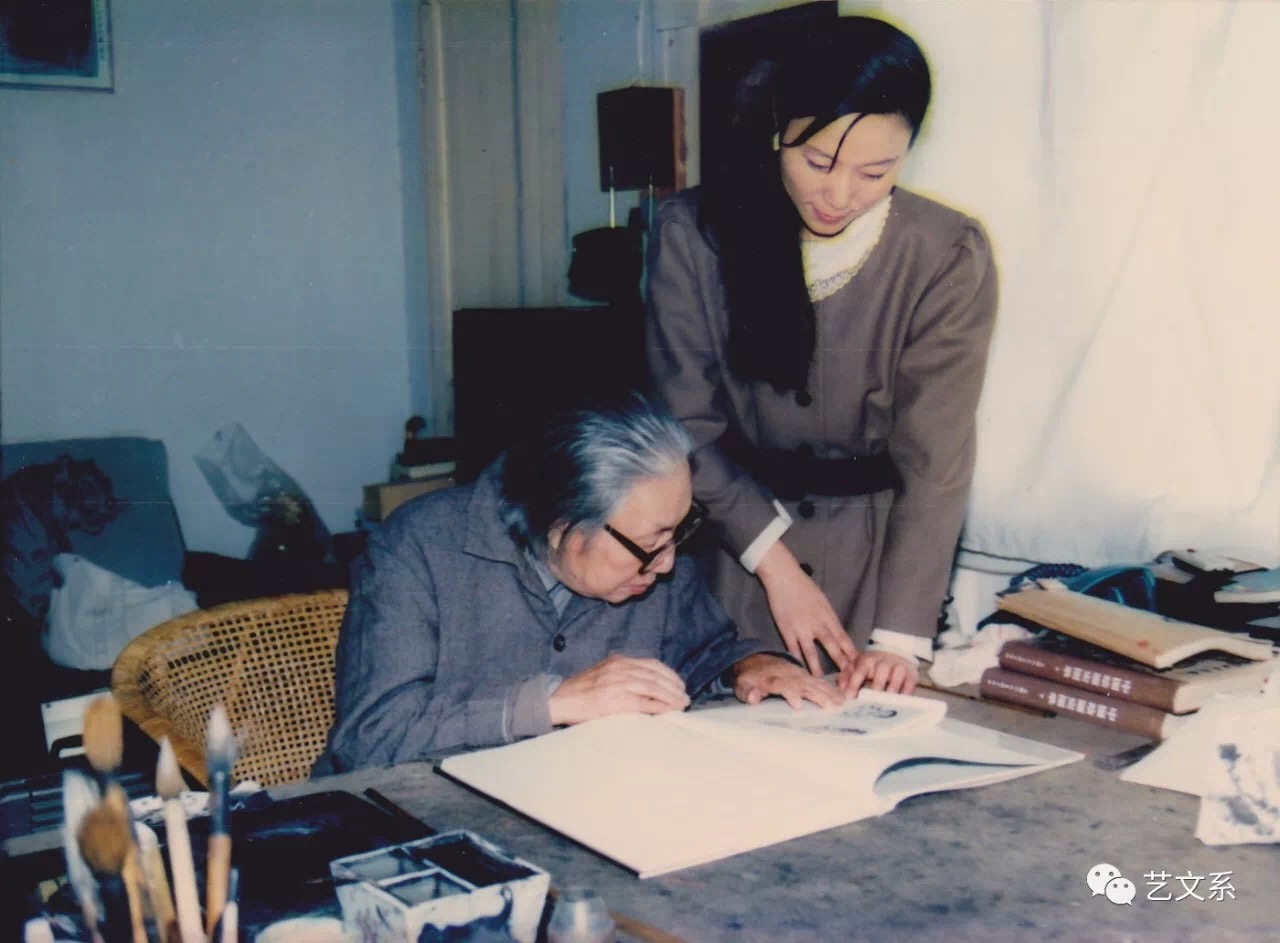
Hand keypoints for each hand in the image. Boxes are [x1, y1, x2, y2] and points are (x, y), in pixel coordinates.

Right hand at [549, 655, 689, 725]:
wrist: (559, 700)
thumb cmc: (581, 692)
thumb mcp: (603, 674)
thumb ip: (623, 675)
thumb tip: (647, 685)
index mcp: (618, 661)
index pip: (651, 664)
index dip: (668, 674)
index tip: (679, 684)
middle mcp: (620, 669)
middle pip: (656, 676)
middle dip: (674, 686)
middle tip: (685, 696)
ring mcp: (619, 684)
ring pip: (653, 688)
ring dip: (671, 697)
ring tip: (681, 704)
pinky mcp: (616, 701)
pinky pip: (644, 703)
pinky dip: (659, 707)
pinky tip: (668, 711)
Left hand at [732, 654, 844, 708]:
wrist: (755, 661)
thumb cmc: (748, 679)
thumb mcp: (741, 686)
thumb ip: (747, 692)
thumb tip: (753, 697)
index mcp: (770, 678)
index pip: (782, 685)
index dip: (790, 693)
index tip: (798, 705)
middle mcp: (787, 674)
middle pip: (803, 684)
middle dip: (817, 695)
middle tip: (831, 707)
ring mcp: (797, 673)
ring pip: (814, 682)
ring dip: (828, 692)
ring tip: (841, 703)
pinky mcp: (804, 675)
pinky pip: (818, 681)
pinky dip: (830, 689)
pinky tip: (841, 697)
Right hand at [755, 542, 856, 675]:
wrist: (784, 577)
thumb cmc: (804, 587)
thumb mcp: (822, 601)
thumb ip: (828, 619)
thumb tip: (835, 634)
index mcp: (829, 616)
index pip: (844, 638)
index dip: (852, 653)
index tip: (860, 666)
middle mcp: (818, 624)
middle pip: (833, 647)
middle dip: (842, 664)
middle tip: (849, 680)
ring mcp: (801, 628)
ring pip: (812, 653)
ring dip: (818, 669)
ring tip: (823, 683)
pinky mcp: (787, 630)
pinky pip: (793, 649)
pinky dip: (797, 661)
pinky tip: (799, 672)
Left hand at [838, 650, 918, 694]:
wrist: (893, 654)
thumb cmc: (871, 665)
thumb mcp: (855, 667)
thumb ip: (846, 678)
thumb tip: (841, 691)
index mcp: (868, 659)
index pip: (860, 671)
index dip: (854, 684)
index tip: (849, 698)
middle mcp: (884, 661)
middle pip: (881, 670)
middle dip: (877, 684)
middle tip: (872, 700)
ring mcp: (899, 667)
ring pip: (898, 674)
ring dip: (893, 687)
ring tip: (888, 701)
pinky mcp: (911, 675)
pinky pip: (910, 683)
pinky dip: (906, 692)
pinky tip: (901, 702)